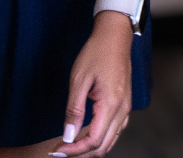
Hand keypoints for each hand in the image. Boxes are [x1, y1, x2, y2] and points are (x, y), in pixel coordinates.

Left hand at [55, 12, 135, 155]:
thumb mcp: (79, 80)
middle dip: (81, 153)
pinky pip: (114, 131)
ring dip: (90, 148)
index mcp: (111, 105)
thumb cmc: (96, 53)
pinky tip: (85, 135)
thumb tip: (68, 136)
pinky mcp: (125, 105)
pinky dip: (100, 139)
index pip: (93, 140)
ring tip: (70, 145)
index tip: (57, 150)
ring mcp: (126, 108)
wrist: (115, 36)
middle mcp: (123, 110)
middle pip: (103, 146)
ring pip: (110, 141)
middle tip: (59, 151)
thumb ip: (74, 111)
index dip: (74, 150)